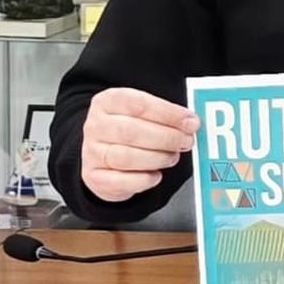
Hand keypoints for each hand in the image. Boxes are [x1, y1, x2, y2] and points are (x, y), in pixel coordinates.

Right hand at [81, 87, 199, 201]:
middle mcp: (96, 126)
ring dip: (158, 158)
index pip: (139, 105)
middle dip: (167, 138)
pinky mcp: (95, 177)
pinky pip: (121, 181)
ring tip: (172, 156)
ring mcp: (92, 152)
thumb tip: (191, 122)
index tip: (191, 122)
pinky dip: (144, 179)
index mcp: (108, 102)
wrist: (105, 155)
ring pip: (127, 157)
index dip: (168, 114)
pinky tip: (156, 174)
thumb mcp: (146, 113)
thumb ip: (167, 115)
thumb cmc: (132, 130)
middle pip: (132, 132)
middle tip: (187, 142)